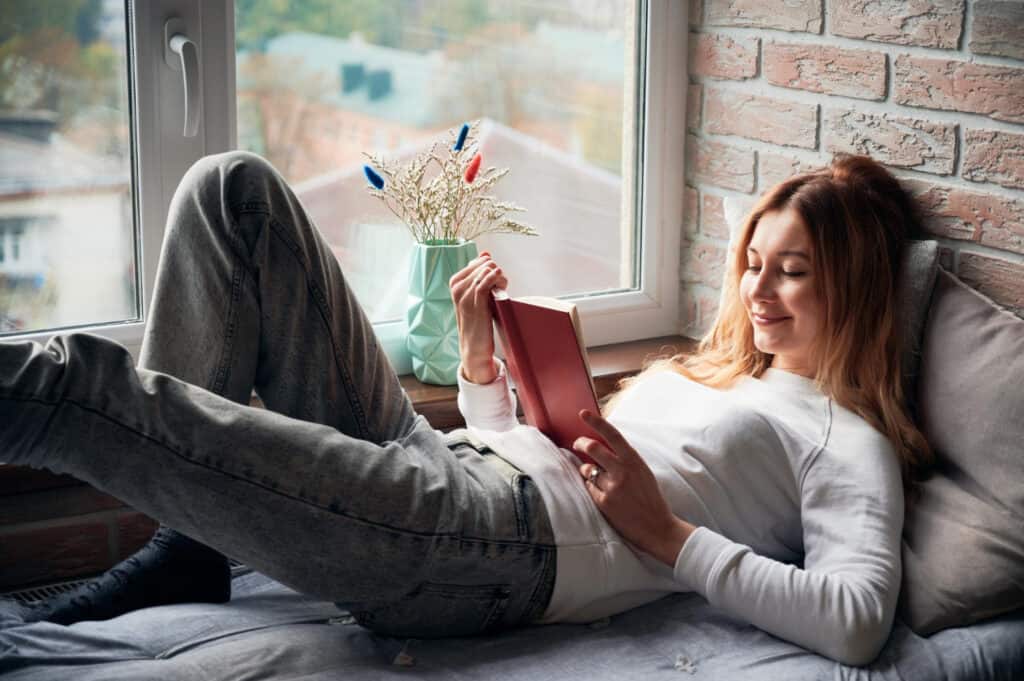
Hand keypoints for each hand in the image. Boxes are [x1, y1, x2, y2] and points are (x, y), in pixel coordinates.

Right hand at [449, 252, 507, 383]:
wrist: (474, 346)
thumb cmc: (478, 320)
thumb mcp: (476, 295)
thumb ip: (480, 274)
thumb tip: (485, 253)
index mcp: (455, 282)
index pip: (478, 262)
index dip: (492, 268)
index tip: (498, 281)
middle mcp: (457, 287)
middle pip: (485, 265)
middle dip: (497, 272)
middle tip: (502, 286)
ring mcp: (464, 295)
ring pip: (487, 271)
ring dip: (501, 278)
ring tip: (503, 289)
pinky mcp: (475, 303)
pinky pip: (486, 282)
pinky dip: (497, 280)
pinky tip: (502, 286)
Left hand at [573, 409, 694, 566]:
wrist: (658, 528)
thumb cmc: (650, 498)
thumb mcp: (643, 472)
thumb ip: (625, 460)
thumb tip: (602, 446)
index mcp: (635, 461)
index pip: (613, 435)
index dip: (596, 422)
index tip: (583, 413)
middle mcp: (623, 471)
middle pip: (592, 448)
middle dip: (581, 443)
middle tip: (577, 443)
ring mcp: (613, 487)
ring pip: (587, 469)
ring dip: (587, 470)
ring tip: (596, 477)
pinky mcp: (605, 502)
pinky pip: (589, 488)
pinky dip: (591, 489)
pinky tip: (603, 495)